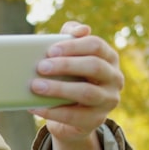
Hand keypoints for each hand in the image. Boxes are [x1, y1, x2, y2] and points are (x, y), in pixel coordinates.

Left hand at [28, 21, 123, 142]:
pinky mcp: (96, 120)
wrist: (72, 116)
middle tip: (41, 66)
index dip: (73, 45)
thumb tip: (81, 28)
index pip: (96, 45)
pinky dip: (51, 111)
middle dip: (66, 65)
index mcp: (109, 58)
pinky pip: (74, 116)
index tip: (50, 50)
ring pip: (86, 92)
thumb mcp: (70, 57)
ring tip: (35, 86)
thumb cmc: (70, 78)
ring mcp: (108, 100)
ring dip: (59, 88)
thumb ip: (71, 37)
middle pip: (94, 66)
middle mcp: (114, 78)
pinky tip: (33, 107)